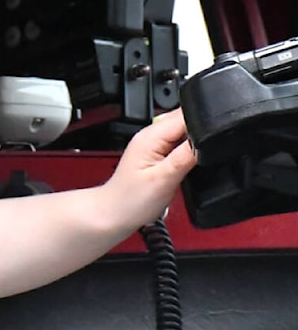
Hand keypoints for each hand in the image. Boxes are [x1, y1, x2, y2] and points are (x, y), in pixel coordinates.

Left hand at [102, 108, 195, 228]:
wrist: (115, 214)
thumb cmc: (131, 200)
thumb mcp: (164, 179)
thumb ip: (185, 156)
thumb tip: (205, 138)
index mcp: (150, 135)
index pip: (183, 115)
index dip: (203, 123)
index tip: (213, 139)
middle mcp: (151, 135)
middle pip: (186, 120)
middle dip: (202, 133)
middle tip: (202, 156)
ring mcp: (154, 144)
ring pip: (185, 132)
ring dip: (196, 143)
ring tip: (192, 164)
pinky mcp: (158, 154)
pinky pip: (180, 144)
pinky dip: (190, 151)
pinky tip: (189, 164)